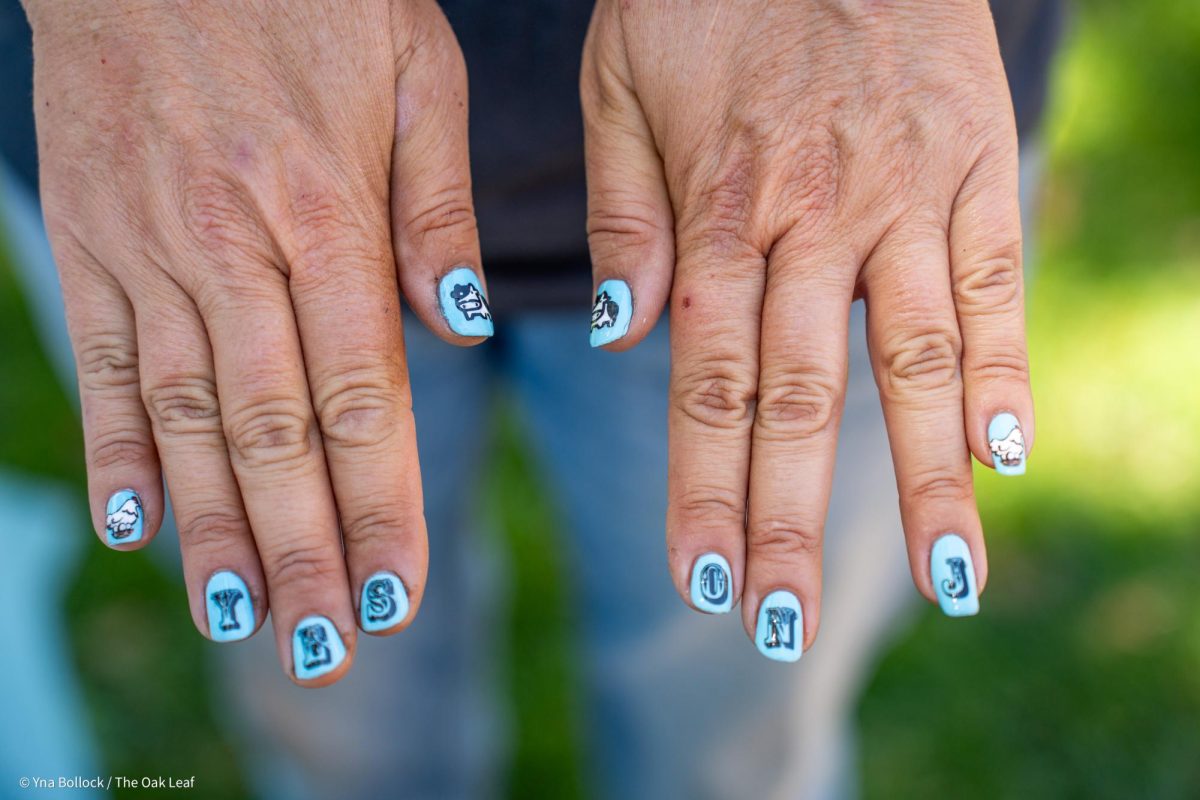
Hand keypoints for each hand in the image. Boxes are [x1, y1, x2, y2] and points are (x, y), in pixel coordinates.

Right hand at [29, 0, 487, 684]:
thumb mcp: (416, 71)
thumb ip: (437, 208)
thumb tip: (456, 328)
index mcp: (328, 212)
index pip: (362, 393)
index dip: (379, 502)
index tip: (396, 591)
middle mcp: (234, 246)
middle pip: (275, 430)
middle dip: (306, 548)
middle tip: (329, 645)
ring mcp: (148, 247)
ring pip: (187, 416)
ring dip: (214, 528)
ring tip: (244, 616)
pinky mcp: (88, 238)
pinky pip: (104, 360)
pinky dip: (117, 448)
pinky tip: (134, 526)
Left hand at [581, 0, 1032, 656]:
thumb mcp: (618, 83)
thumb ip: (623, 215)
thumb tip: (618, 338)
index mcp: (721, 209)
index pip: (707, 381)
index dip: (706, 487)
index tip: (702, 578)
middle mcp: (817, 219)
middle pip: (801, 399)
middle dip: (792, 522)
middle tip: (785, 628)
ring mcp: (908, 195)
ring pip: (916, 361)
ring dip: (927, 481)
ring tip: (947, 584)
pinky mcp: (979, 163)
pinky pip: (998, 279)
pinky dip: (1005, 367)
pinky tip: (1009, 454)